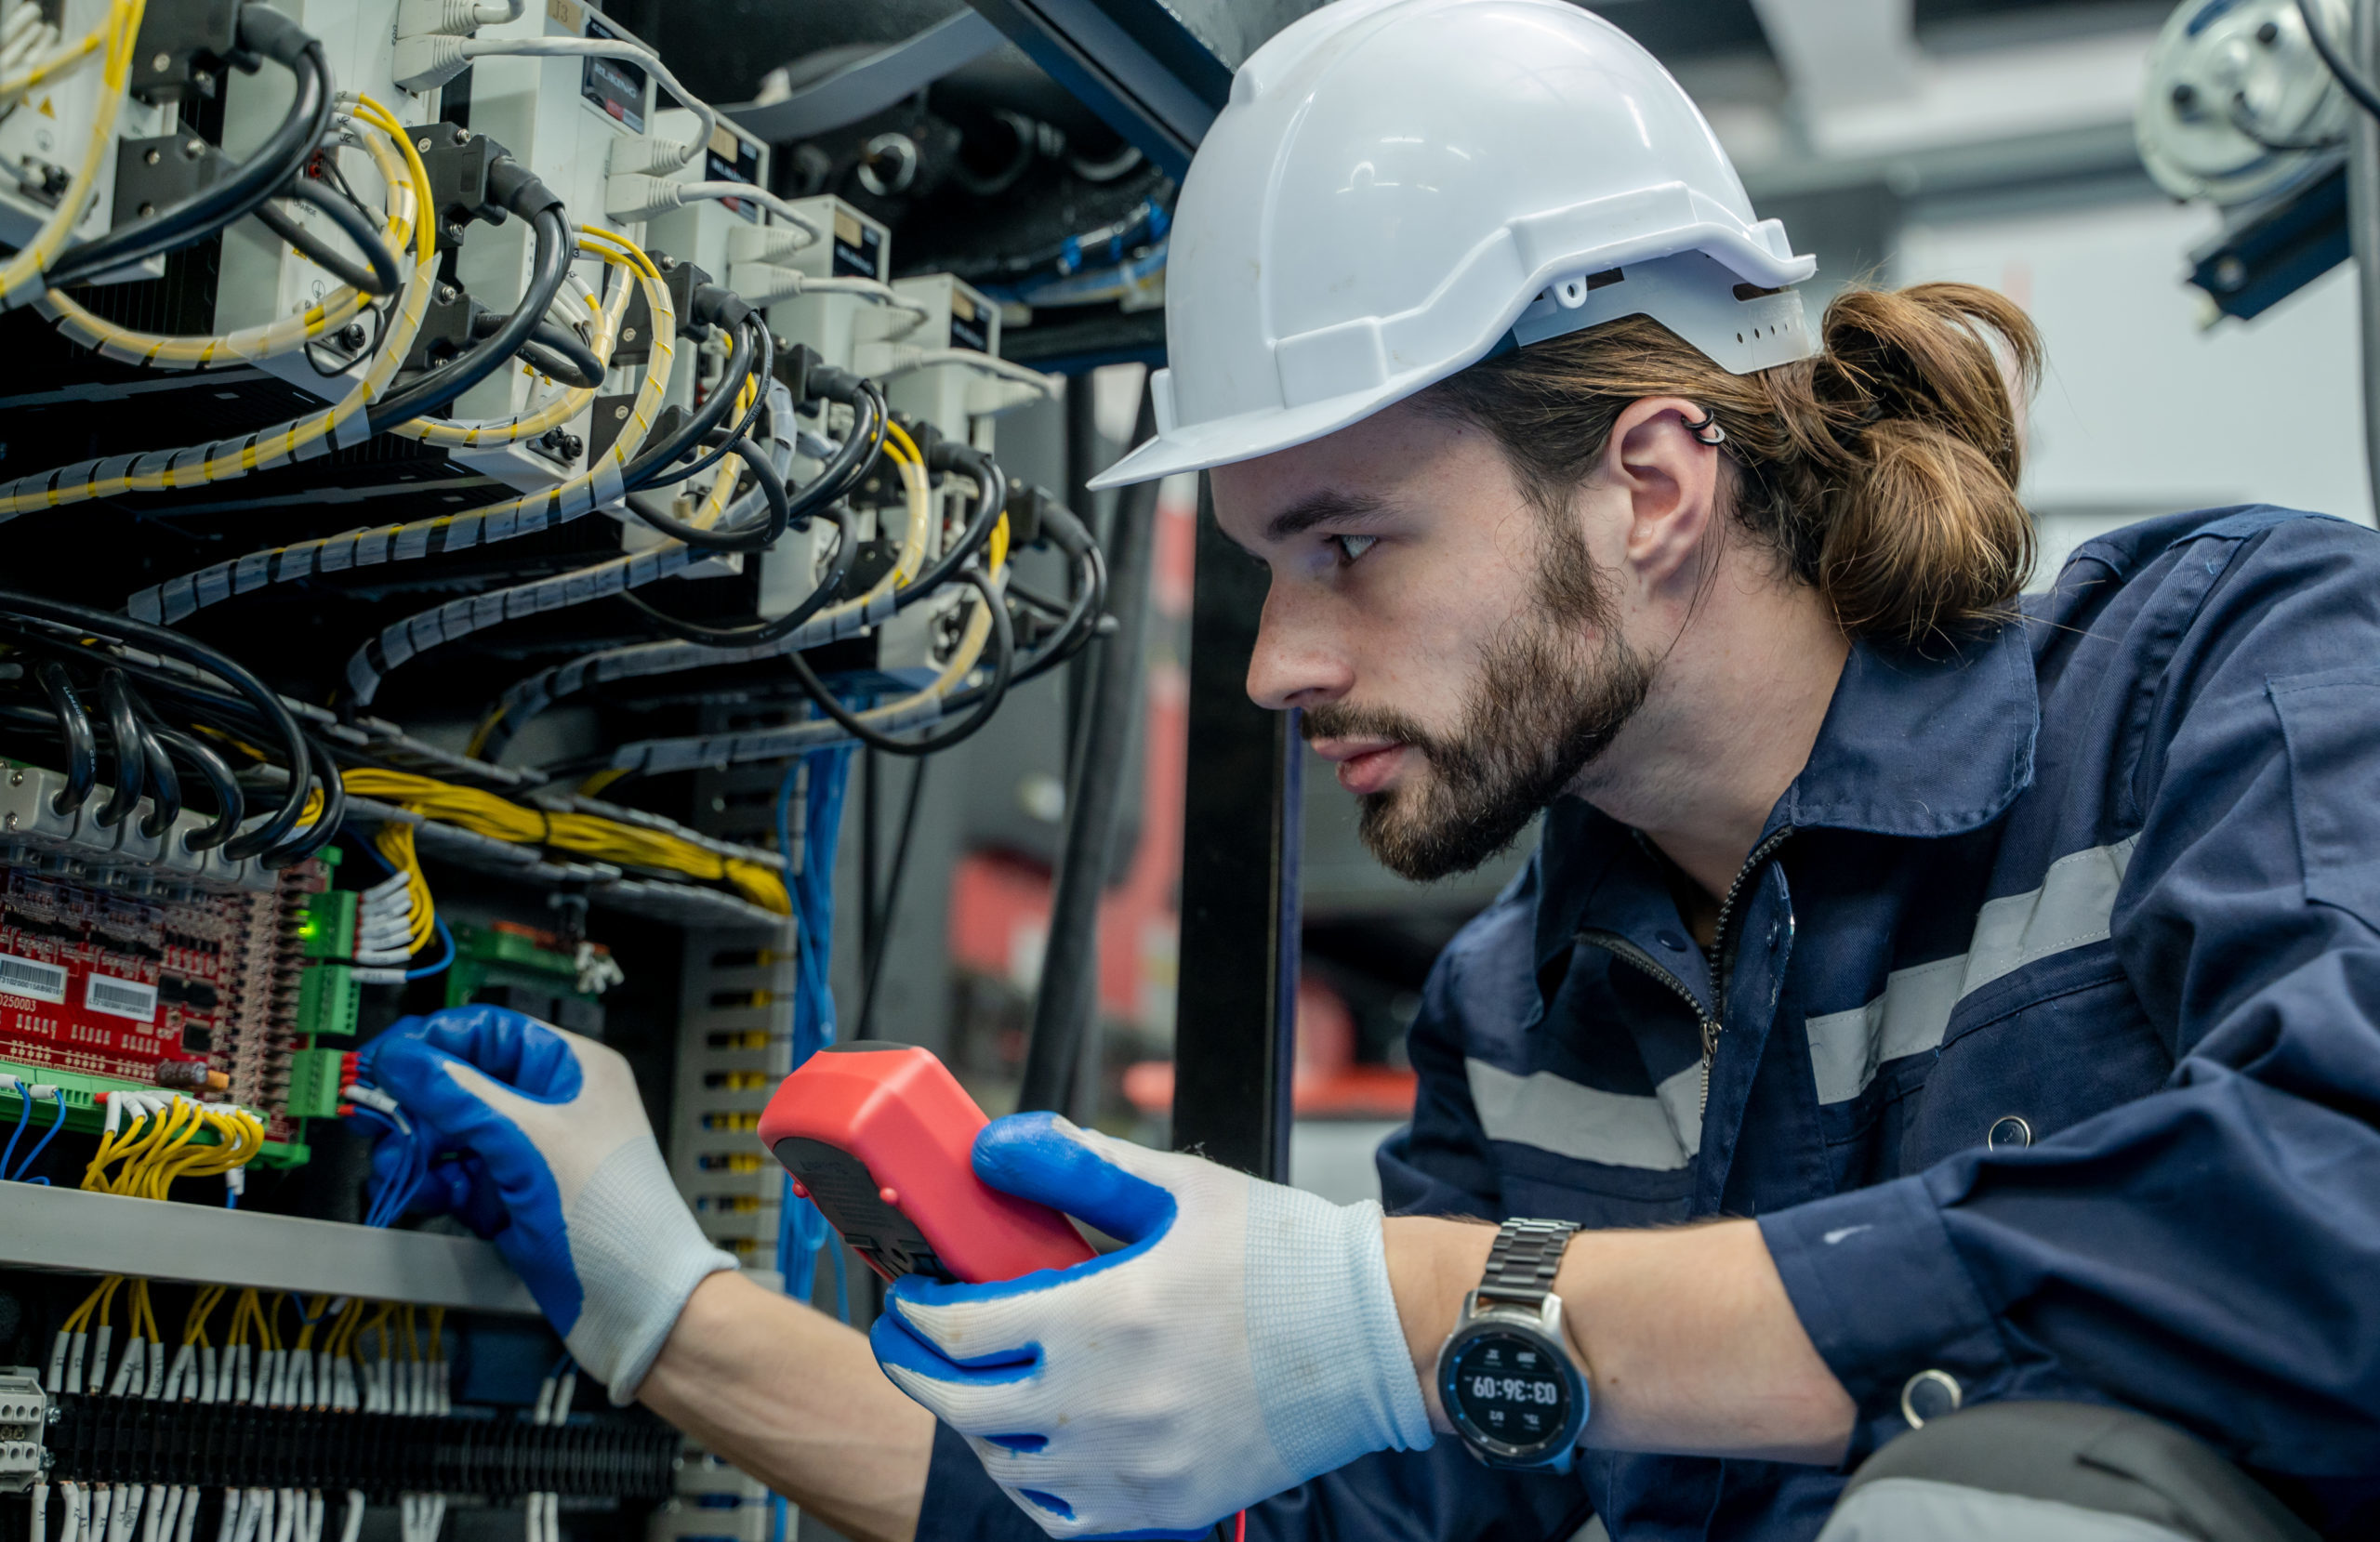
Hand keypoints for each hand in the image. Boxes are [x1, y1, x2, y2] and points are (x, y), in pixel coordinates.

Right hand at [358, 1004, 734, 1399]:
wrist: (634, 1304)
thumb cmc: (612, 1216)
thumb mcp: (526, 1141)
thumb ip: (458, 1094)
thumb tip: (403, 1057)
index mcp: (572, 1069)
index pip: (488, 1032)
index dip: (431, 1042)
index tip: (381, 1059)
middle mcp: (554, 1105)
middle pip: (463, 1083)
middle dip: (417, 1105)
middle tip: (376, 1119)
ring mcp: (532, 1153)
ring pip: (454, 1133)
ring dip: (418, 1148)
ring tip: (399, 1165)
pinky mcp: (514, 1197)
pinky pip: (458, 1177)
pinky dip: (435, 1183)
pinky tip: (422, 1193)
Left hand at [870, 1113, 1431, 1538]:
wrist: (1374, 1336)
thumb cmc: (1281, 1258)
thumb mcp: (1179, 1187)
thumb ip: (1076, 1162)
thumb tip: (993, 1145)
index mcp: (1106, 1314)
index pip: (959, 1331)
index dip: (915, 1316)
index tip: (909, 1298)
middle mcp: (1110, 1403)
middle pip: (963, 1404)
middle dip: (918, 1370)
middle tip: (908, 1344)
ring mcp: (1137, 1466)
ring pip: (1006, 1465)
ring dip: (975, 1424)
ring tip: (975, 1384)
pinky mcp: (1167, 1505)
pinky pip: (1062, 1517)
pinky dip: (1031, 1485)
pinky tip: (1033, 1447)